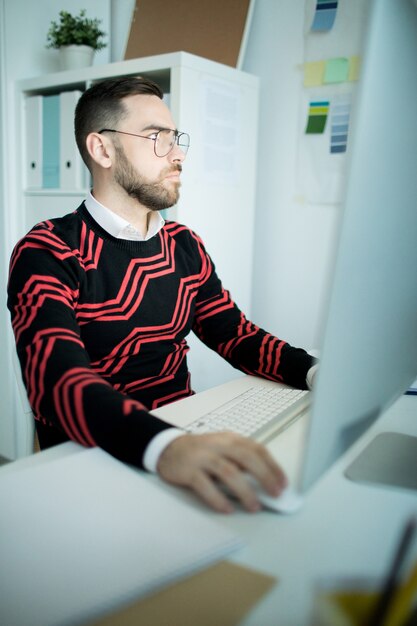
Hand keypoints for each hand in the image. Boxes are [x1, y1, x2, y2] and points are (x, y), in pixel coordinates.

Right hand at [156, 432, 286, 512]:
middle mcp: (218, 444)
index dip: (272, 466)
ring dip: (244, 491)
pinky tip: (227, 509)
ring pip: (228, 472)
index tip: (283, 482)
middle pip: (246, 457)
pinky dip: (218, 499)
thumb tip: (265, 480)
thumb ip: (241, 460)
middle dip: (264, 476)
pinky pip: (205, 486)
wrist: (167, 449)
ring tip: (254, 506)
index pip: (257, 449)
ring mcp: (202, 456)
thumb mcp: (223, 448)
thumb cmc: (201, 451)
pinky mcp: (188, 470)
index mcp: (230, 439)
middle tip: (275, 493)